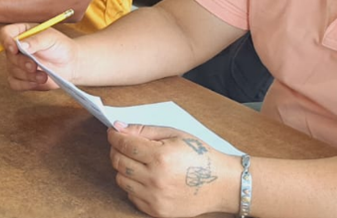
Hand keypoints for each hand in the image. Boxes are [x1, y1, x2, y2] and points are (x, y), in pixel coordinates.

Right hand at [0, 23, 77, 90]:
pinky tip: (39, 81)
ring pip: (13, 71)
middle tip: (34, 66)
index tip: (14, 49)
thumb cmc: (60, 47)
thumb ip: (35, 41)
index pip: (5, 34)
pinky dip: (26, 84)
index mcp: (21, 33)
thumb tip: (20, 45)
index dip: (6, 41)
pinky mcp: (21, 78)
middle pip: (8, 55)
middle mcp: (16, 48)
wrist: (70, 64)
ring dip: (28, 75)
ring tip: (43, 75)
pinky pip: (15, 84)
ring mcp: (17, 64)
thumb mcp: (50, 38)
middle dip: (22, 62)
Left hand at [107, 123, 237, 217]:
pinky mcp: (157, 211)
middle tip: (124, 145)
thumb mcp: (175, 134)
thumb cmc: (200, 156)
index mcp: (161, 156)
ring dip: (124, 169)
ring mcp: (156, 197)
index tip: (113, 133)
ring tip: (138, 162)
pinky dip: (133, 185)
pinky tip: (146, 178)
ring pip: (121, 180)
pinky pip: (131, 196)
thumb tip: (118, 128)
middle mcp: (156, 179)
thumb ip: (144, 131)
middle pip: (118, 162)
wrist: (223, 184)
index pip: (124, 145)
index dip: (115, 136)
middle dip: (117, 150)